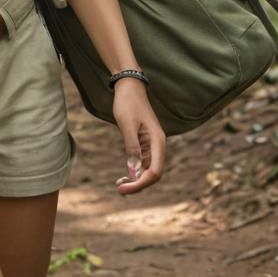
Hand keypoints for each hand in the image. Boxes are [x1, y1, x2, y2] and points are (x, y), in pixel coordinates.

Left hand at [111, 79, 165, 193]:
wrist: (128, 87)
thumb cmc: (128, 103)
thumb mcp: (127, 125)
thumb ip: (132, 148)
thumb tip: (134, 173)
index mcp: (158, 141)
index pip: (155, 171)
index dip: (141, 183)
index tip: (124, 188)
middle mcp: (158, 145)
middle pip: (153, 174)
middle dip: (138, 184)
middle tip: (119, 190)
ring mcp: (151, 145)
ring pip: (148, 170)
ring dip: (136, 180)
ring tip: (119, 185)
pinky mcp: (144, 143)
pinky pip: (143, 163)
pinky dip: (135, 171)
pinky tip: (125, 175)